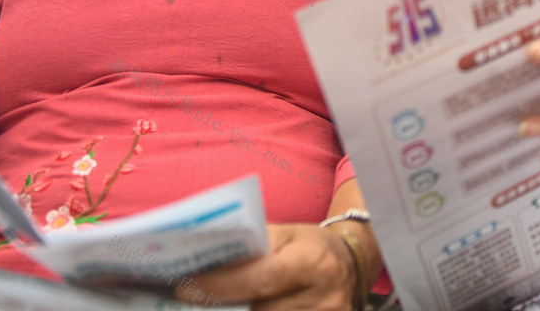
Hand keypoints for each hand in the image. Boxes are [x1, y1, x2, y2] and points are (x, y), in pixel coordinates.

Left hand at [175, 223, 357, 310]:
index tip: (185, 288)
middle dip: (224, 308)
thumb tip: (206, 259)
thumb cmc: (313, 246)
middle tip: (194, 302)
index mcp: (312, 262)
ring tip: (219, 304)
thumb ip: (253, 247)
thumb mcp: (288, 235)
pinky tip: (247, 309)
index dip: (221, 285)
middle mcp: (322, 298)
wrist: (354, 265)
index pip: (261, 278)